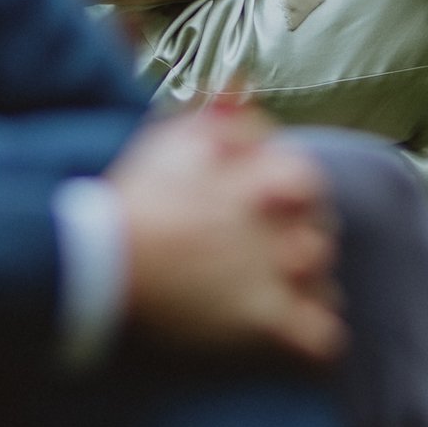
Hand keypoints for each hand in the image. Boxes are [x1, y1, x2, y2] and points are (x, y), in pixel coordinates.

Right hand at [107, 105, 344, 364]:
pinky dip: (308, 341)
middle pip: (319, 235)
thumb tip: (244, 85)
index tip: (257, 209)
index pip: (307, 185)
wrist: (103, 259)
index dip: (283, 199)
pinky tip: (285, 338)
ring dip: (301, 290)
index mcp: (278, 176)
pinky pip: (323, 339)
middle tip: (251, 254)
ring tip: (263, 295)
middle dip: (292, 243)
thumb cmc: (138, 197)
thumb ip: (222, 112)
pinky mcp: (273, 326)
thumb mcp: (177, 136)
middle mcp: (291, 222)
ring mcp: (285, 277)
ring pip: (324, 285)